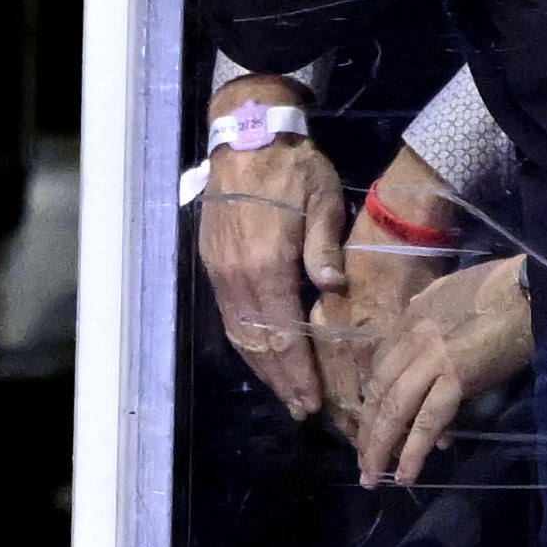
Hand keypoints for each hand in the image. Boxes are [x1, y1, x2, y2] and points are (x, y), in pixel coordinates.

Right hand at [196, 82, 346, 420]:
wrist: (246, 138)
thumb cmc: (293, 167)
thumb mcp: (321, 199)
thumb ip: (323, 248)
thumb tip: (333, 289)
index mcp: (267, 264)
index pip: (283, 334)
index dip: (298, 371)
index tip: (312, 401)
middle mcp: (237, 276)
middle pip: (258, 344)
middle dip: (280, 380)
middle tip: (301, 409)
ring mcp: (221, 272)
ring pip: (239, 334)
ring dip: (261, 368)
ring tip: (283, 392)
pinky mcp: (213, 265)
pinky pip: (229, 317)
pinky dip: (245, 344)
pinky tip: (261, 357)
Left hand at [350, 254, 531, 488]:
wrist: (531, 288)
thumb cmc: (500, 286)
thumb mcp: (450, 290)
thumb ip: (429, 307)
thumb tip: (420, 317)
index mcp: (409, 319)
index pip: (380, 368)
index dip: (377, 401)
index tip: (378, 425)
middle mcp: (412, 340)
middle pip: (378, 393)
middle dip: (367, 431)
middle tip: (362, 463)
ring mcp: (431, 359)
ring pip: (394, 410)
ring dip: (380, 448)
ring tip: (373, 477)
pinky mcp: (456, 376)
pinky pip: (428, 420)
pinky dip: (414, 450)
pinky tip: (407, 473)